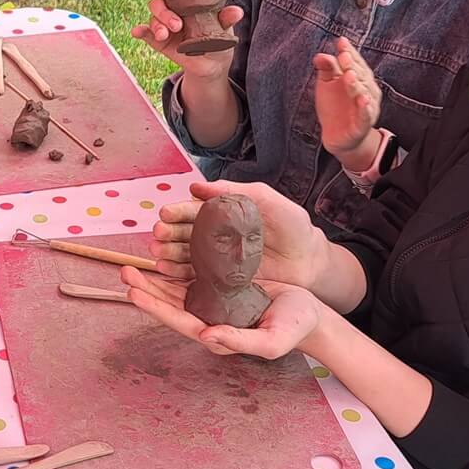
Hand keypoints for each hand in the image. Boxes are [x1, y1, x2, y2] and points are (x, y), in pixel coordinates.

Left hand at [121, 265, 326, 359]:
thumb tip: (205, 336)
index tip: (133, 292)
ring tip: (133, 263)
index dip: (154, 306)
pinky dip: (178, 266)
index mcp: (216, 334)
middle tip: (125, 270)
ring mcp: (215, 303)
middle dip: (146, 288)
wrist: (311, 315)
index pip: (178, 320)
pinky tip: (165, 252)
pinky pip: (194, 276)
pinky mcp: (223, 288)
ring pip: (178, 290)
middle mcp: (210, 319)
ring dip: (155, 278)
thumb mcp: (270, 341)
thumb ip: (238, 342)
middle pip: (171, 304)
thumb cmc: (293, 329)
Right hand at [129, 0, 244, 81]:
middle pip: (158, 2)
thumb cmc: (218, 38)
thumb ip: (226, 18)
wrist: (213, 63)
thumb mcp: (224, 27)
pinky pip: (145, 33)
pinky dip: (140, 31)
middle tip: (177, 25)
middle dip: (164, 11)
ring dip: (157, 24)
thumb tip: (237, 12)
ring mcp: (164, 25)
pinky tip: (137, 32)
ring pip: (153, 17)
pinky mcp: (159, 41)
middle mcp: (172, 9)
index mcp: (186, 1)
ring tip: (166, 35)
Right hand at [149, 180, 331, 290]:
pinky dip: (178, 273)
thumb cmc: (293, 226)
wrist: (310, 261)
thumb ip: (235, 190)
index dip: (179, 211)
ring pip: (186, 254)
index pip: (195, 211)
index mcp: (224, 213)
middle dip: (169, 233)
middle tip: (158, 234)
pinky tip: (166, 270)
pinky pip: (195, 276)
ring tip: (157, 253)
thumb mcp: (267, 199)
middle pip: (185, 232)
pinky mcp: (222, 280)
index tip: (165, 213)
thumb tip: (198, 187)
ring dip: (168, 252)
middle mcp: (216, 235)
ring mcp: (218, 258)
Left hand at [313, 37, 381, 167]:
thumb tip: (320, 55)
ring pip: (364, 93)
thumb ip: (326, 69)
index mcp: (358, 78)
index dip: (349, 51)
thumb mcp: (326, 85)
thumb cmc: (335, 107)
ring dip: (357, 84)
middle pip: (361, 75)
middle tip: (343, 56)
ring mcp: (367, 107)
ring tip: (349, 75)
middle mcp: (367, 90)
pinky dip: (365, 107)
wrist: (338, 136)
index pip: (355, 62)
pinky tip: (362, 99)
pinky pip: (366, 114)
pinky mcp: (363, 124)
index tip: (341, 41)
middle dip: (352, 65)